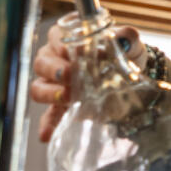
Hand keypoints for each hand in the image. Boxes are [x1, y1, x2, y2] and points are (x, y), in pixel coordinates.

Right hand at [29, 19, 143, 141]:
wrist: (131, 74)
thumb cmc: (124, 50)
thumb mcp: (128, 41)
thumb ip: (126, 36)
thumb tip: (122, 39)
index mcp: (66, 38)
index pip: (55, 37)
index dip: (61, 44)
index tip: (74, 52)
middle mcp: (54, 59)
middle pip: (42, 63)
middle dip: (55, 70)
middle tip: (70, 75)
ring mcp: (54, 84)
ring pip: (38, 87)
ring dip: (50, 94)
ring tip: (67, 97)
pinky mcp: (61, 106)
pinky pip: (48, 116)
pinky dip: (47, 124)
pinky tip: (47, 134)